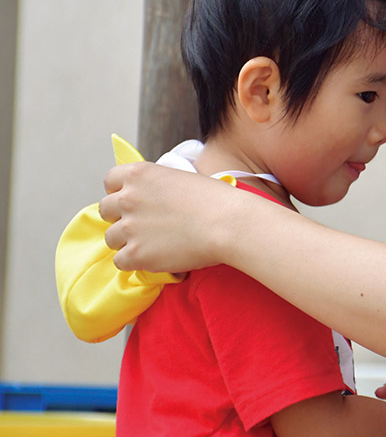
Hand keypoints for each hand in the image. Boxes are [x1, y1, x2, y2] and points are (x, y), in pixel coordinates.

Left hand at [100, 162, 235, 272]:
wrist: (229, 224)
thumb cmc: (217, 200)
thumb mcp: (182, 179)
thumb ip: (159, 186)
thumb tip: (154, 199)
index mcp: (140, 174)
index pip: (110, 181)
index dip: (120, 192)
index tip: (132, 201)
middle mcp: (128, 198)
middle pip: (106, 210)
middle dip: (121, 217)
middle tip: (143, 225)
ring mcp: (129, 227)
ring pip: (111, 238)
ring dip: (127, 241)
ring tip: (152, 244)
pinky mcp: (136, 254)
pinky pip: (121, 261)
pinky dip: (135, 262)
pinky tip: (154, 258)